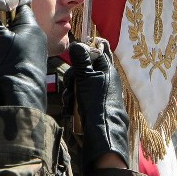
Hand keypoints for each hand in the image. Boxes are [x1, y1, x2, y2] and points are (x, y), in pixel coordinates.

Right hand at [0, 1, 47, 110]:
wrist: (18, 99)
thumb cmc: (10, 65)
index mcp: (31, 26)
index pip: (19, 3)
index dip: (3, 3)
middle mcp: (32, 38)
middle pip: (7, 24)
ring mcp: (28, 53)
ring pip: (2, 41)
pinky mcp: (21, 65)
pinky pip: (4, 56)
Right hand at [63, 41, 128, 171]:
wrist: (102, 132)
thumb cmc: (96, 101)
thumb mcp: (86, 77)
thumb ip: (81, 59)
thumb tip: (77, 43)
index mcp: (107, 70)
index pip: (98, 50)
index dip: (85, 51)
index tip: (75, 55)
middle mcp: (104, 79)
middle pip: (84, 68)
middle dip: (72, 77)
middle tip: (70, 86)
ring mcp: (99, 93)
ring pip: (79, 84)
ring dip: (71, 92)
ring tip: (69, 102)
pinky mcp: (92, 105)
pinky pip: (80, 97)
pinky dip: (73, 102)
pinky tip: (70, 109)